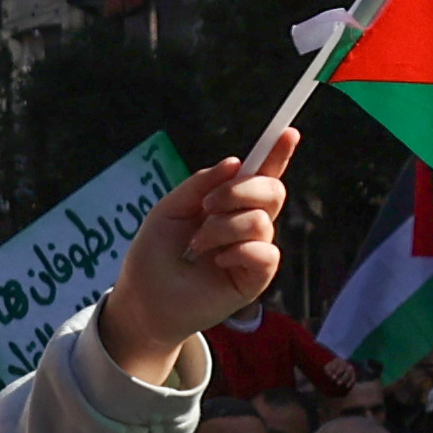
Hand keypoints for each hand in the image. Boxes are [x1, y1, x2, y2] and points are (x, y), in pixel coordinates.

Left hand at [89, 132, 298, 379]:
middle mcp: (246, 224)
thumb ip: (201, 184)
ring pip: (261, 221)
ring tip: (198, 246)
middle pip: (273, 191)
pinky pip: (265, 253)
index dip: (276, 154)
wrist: (143, 300)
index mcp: (228, 204)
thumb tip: (237, 163)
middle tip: (209, 205)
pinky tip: (217, 261)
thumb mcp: (170, 209)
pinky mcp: (254, 279)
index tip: (288, 132)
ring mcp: (252, 252)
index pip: (261, 175)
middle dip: (242, 190)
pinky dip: (238, 251)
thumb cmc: (154, 255)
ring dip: (224, 228)